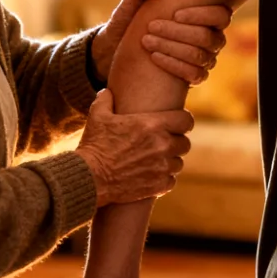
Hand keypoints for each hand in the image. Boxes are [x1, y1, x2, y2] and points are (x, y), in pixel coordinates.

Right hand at [76, 90, 192, 205]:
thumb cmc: (94, 145)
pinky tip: (150, 176)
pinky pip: (171, 181)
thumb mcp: (98, 116)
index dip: (183, 121)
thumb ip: (106, 100)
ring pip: (178, 163)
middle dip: (176, 143)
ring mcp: (162, 167)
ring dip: (169, 162)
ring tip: (155, 162)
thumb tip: (107, 91)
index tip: (178, 124)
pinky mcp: (158, 185)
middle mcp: (162, 145)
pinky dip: (163, 180)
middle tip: (163, 145)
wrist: (90, 177)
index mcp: (153, 125)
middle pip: (185, 143)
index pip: (186, 120)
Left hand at [95, 0, 232, 84]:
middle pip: (209, 38)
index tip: (175, 14)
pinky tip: (154, 57)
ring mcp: (202, 59)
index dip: (203, 15)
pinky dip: (175, 66)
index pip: (221, 16)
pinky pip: (195, 75)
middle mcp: (208, 38)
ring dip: (174, 48)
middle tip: (151, 27)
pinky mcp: (191, 76)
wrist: (114, 52)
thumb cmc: (128, 22)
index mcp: (201, 16)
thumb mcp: (131, 2)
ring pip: (201, 57)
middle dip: (179, 32)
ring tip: (147, 41)